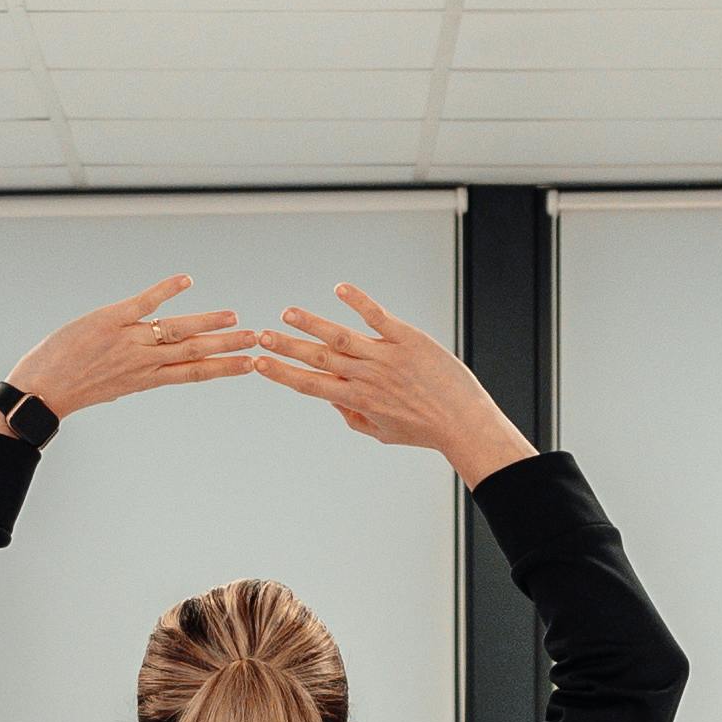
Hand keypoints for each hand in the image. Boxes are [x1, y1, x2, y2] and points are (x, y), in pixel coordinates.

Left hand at [0, 277, 261, 421]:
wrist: (41, 390)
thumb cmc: (71, 388)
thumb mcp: (112, 387)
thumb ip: (136, 374)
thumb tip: (151, 368)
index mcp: (147, 379)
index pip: (195, 373)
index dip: (225, 368)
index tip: (251, 365)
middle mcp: (144, 362)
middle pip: (196, 352)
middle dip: (230, 345)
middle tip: (258, 339)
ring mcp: (129, 340)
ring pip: (179, 330)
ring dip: (209, 322)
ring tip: (234, 317)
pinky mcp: (111, 319)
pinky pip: (145, 302)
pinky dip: (167, 290)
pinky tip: (187, 280)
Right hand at [250, 283, 528, 481]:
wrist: (463, 421)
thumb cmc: (424, 429)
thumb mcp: (383, 432)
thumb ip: (353, 417)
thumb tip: (330, 399)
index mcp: (358, 400)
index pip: (310, 384)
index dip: (282, 373)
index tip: (258, 364)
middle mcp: (367, 377)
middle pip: (318, 358)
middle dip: (286, 347)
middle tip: (261, 336)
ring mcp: (386, 356)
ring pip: (340, 336)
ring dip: (311, 324)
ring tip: (287, 314)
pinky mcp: (407, 339)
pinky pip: (377, 317)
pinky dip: (358, 301)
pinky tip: (339, 289)